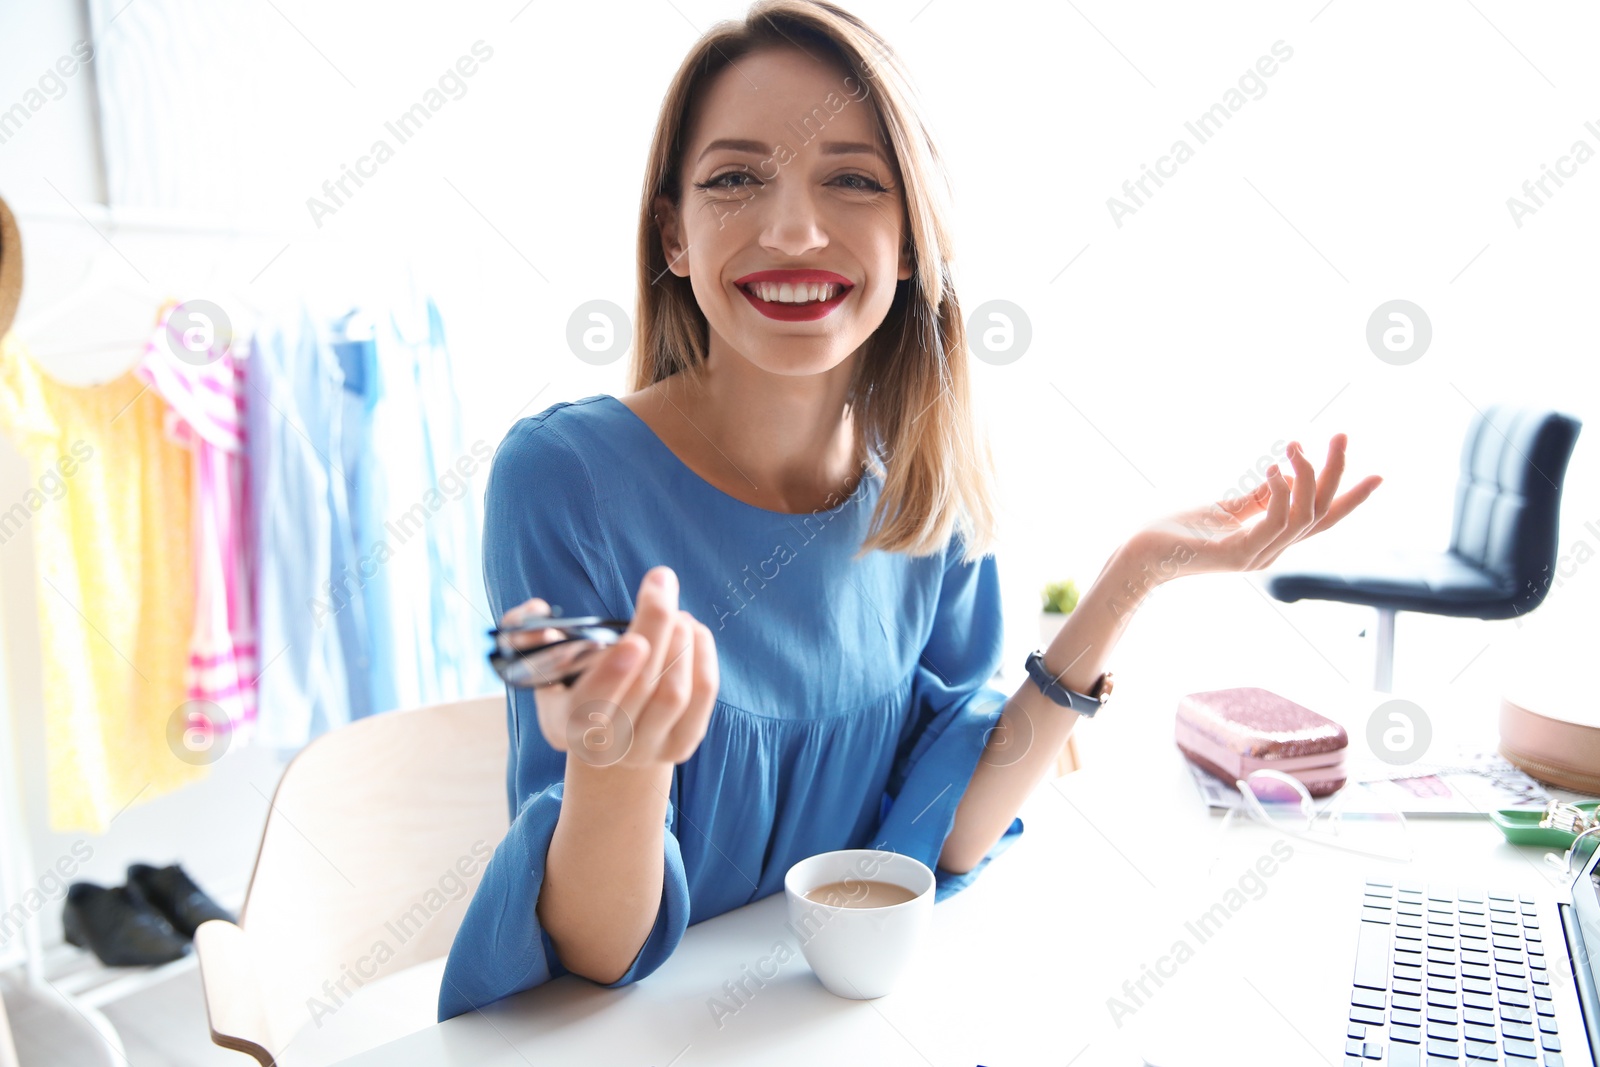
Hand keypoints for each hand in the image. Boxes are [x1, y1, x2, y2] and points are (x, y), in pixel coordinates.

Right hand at [497, 565, 718, 768]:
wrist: (607, 738)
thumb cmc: (573, 688)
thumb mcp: (540, 668)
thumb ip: (526, 638)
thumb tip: (534, 613)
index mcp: (568, 726)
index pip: (591, 705)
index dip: (614, 675)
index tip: (633, 640)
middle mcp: (609, 746)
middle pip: (644, 685)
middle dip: (655, 625)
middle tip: (660, 582)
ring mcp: (647, 749)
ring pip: (676, 691)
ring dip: (681, 639)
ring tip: (676, 611)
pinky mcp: (681, 745)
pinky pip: (703, 695)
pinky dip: (703, 654)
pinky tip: (693, 629)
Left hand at [1135, 434, 1382, 579]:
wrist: (1140, 555)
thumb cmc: (1178, 529)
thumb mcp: (1226, 507)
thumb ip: (1256, 497)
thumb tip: (1283, 472)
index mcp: (1272, 540)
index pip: (1322, 519)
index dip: (1351, 498)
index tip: (1380, 474)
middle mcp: (1272, 552)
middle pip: (1321, 513)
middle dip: (1336, 473)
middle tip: (1341, 436)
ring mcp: (1257, 556)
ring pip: (1304, 516)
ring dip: (1305, 475)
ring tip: (1295, 447)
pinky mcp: (1238, 556)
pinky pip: (1275, 522)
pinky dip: (1280, 492)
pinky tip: (1272, 469)